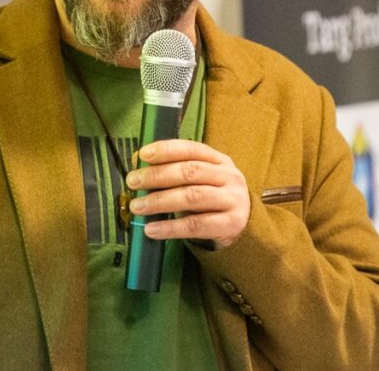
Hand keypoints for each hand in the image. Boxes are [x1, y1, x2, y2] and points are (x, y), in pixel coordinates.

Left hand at [126, 139, 250, 248]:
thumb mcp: (200, 180)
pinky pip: (195, 225)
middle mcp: (229, 177)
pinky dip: (170, 228)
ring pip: (192, 197)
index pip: (191, 149)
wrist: (245, 226)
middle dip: (157, 175)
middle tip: (133, 182)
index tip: (143, 154)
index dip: (166, 150)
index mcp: (220, 160)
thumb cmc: (214, 199)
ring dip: (160, 201)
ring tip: (138, 206)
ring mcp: (233, 200)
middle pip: (190, 172)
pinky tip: (152, 229)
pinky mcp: (231, 224)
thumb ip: (174, 170)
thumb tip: (138, 161)